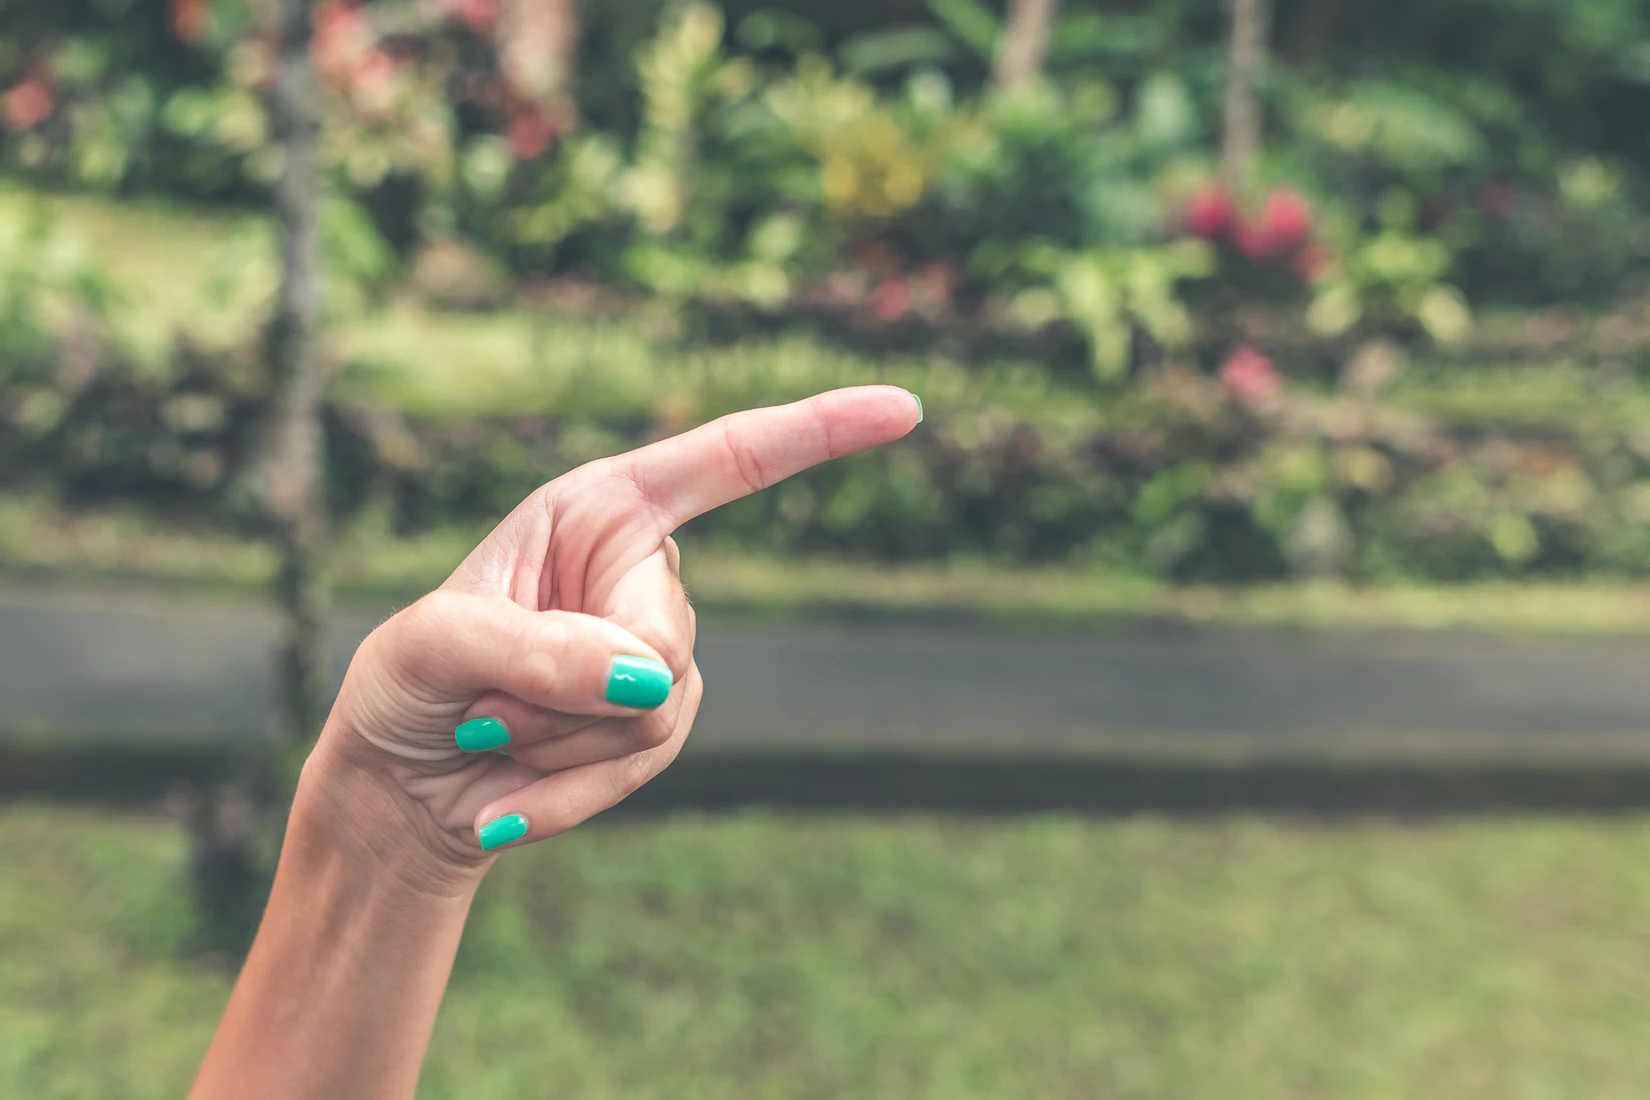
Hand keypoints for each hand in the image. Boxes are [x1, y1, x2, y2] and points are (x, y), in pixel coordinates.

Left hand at [306, 386, 920, 870]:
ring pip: (661, 708)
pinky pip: (648, 761)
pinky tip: (507, 799)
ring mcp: (657, 652)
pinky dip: (570, 792)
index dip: (818, 431)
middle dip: (575, 687)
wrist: (405, 783)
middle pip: (666, 636)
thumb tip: (651, 678)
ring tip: (494, 732)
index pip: (725, 460)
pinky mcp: (659, 722)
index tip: (905, 408)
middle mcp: (639, 571)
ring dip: (563, 741)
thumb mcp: (432, 646)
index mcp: (598, 508)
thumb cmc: (405, 685)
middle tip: (487, 702)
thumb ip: (533, 650)